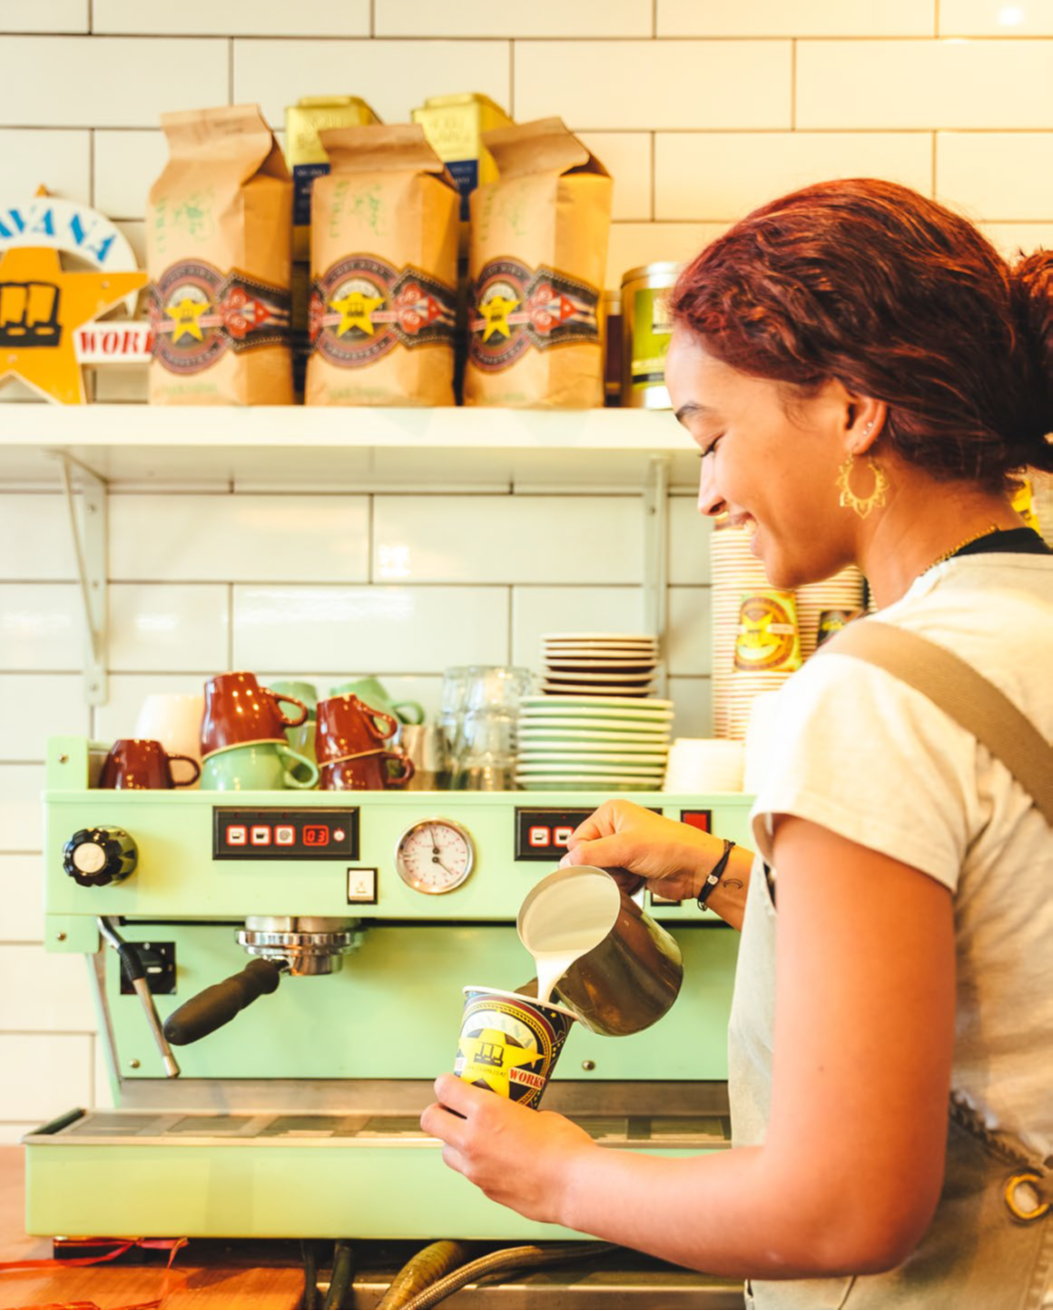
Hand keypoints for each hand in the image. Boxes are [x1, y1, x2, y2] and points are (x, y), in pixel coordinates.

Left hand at [421, 1073, 595, 1224]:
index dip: (445, 1083)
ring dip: (454, 1141)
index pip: (445, 1088)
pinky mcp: (485, 1190)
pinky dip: (475, 1163)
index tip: (451, 1082)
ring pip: (446, 1151)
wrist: (573, 1186)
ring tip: (474, 1136)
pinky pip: (468, 1172)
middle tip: (451, 1109)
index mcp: (485, 1113)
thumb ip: (514, 1111)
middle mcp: (472, 1141)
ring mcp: (475, 1169)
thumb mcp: (538, 1111)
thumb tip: (512, 1112)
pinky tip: (496, 1159)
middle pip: (430, 1120)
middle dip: (437, 1111)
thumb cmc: (563, 1149)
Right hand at [559, 799, 723, 903]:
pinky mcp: (631, 869)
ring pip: (600, 873)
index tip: (597, 864)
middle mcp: (615, 830)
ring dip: (613, 879)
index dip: (585, 855)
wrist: (696, 868)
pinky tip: (636, 880)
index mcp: (611, 814)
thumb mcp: (626, 847)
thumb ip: (592, 854)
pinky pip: (613, 883)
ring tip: (632, 873)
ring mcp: (623, 851)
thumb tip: (566, 862)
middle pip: (588, 858)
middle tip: (619, 868)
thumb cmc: (672, 846)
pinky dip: (621, 886)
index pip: (578, 839)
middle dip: (602, 869)